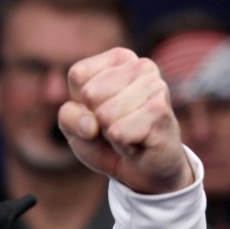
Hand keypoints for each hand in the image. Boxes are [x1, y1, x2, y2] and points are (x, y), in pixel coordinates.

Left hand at [58, 47, 193, 193]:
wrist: (144, 170)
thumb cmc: (106, 140)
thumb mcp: (74, 125)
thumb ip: (68, 116)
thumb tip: (91, 125)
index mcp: (120, 58)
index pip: (78, 75)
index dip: (80, 103)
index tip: (99, 111)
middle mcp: (142, 66)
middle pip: (90, 94)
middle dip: (96, 119)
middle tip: (116, 126)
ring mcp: (155, 87)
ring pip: (104, 114)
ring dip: (111, 134)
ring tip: (128, 133)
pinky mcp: (161, 112)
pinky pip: (118, 133)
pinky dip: (122, 146)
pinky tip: (139, 144)